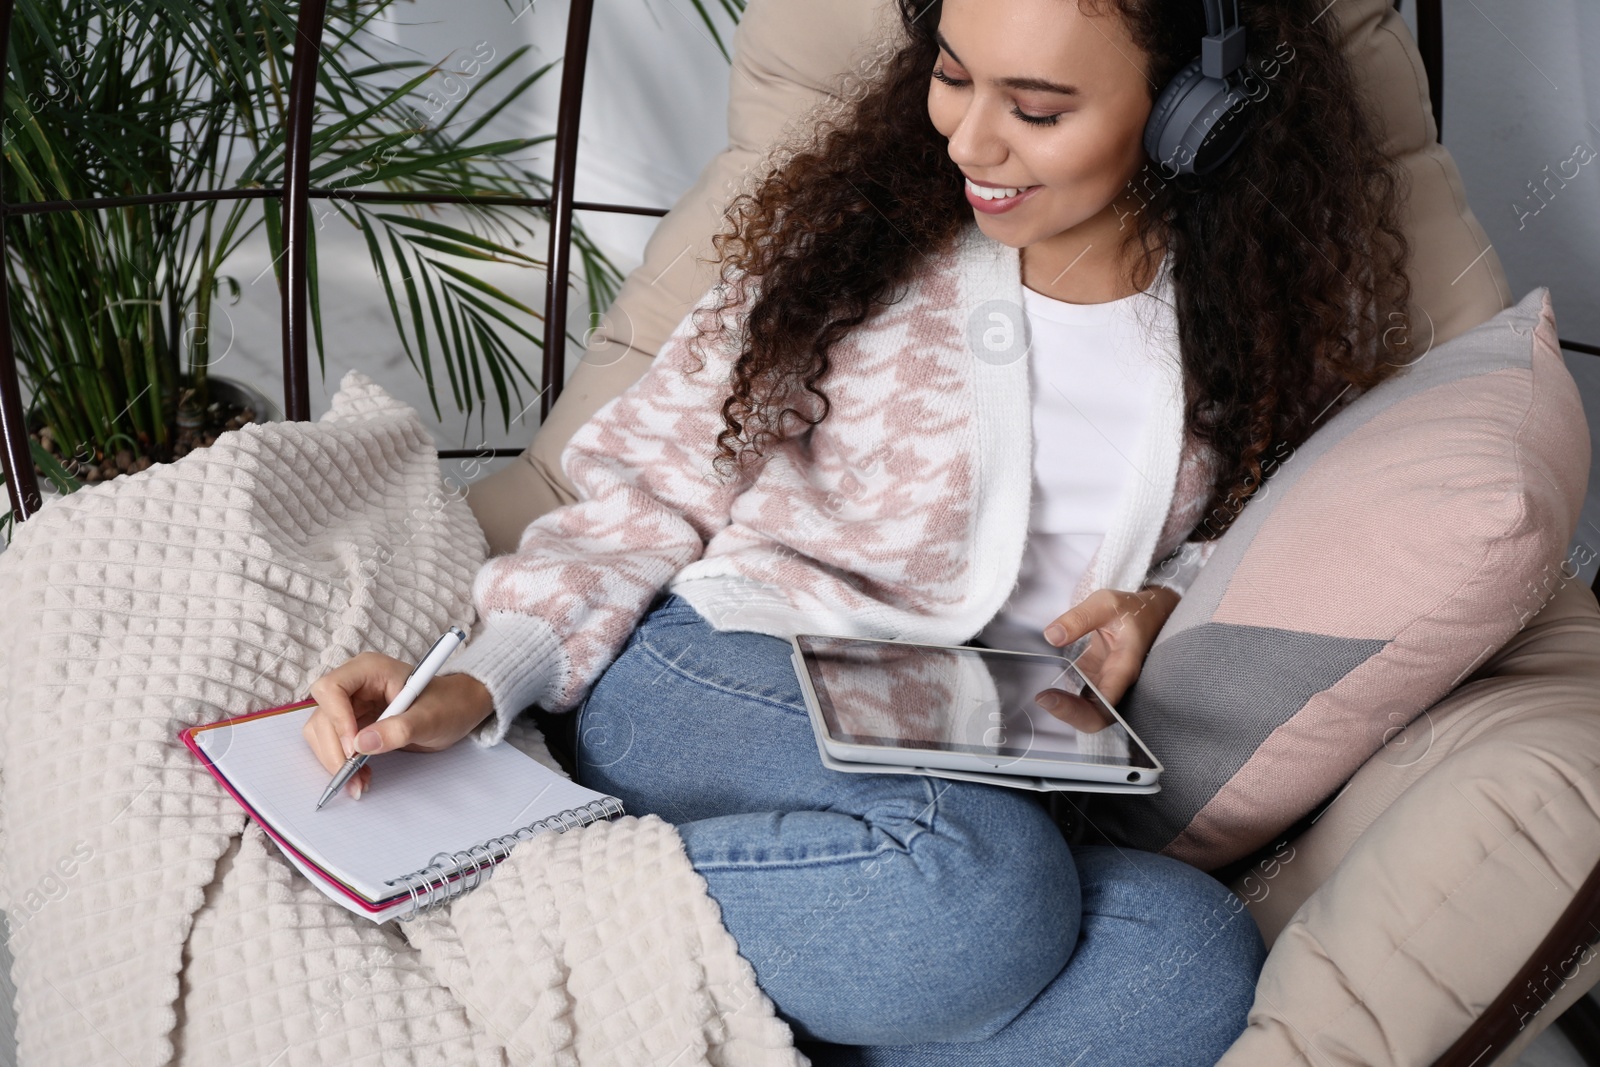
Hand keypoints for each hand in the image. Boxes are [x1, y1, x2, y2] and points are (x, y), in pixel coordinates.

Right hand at [303, 652, 495, 799]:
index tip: (354, 747)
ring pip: (322, 733)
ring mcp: (352, 705)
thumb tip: (362, 745)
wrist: (459, 710)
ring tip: (360, 781)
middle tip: (352, 777)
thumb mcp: (430, 718)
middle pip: (322, 716)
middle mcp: (354, 685)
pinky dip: (342, 764)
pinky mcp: (354, 725)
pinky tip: (362, 776)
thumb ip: (399, 729)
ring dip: (335, 761)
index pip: (330, 688)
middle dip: (334, 749)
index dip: (336, 719)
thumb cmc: (449, 704)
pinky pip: (335, 745)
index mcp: (369, 670)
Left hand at [1037, 586, 1179, 711]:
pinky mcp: (1097, 678)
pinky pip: (1083, 697)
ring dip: (1067, 710)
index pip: (1103, 702)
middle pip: (1098, 717)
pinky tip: (1049, 689)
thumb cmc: (1131, 610)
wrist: (1149, 613)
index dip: (1076, 709)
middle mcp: (1117, 681)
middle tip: (1043, 699)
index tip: (1048, 697)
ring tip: (1043, 697)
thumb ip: (1078, 618)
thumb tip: (1052, 636)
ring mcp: (1107, 682)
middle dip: (1070, 715)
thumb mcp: (1105, 604)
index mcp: (1123, 667)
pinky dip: (1066, 699)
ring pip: (1090, 711)